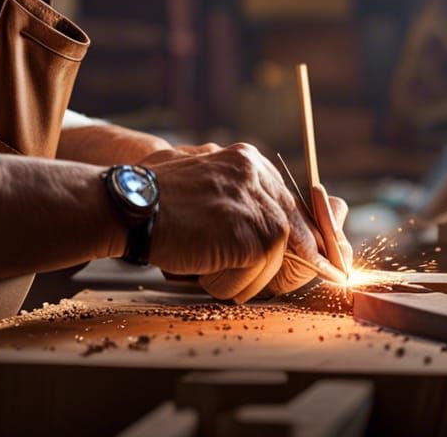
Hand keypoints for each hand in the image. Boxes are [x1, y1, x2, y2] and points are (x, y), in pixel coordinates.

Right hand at [143, 143, 348, 302]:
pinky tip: (199, 264)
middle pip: (294, 238)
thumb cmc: (156, 201)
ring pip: (273, 264)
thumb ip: (246, 201)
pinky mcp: (254, 233)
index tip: (318, 267)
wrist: (128, 205)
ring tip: (202, 257)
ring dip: (238, 276)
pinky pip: (253, 280)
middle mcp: (259, 175)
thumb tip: (316, 217)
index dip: (298, 245)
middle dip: (279, 266)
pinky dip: (226, 284)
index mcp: (249, 161)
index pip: (291, 209)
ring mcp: (258, 203)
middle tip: (250, 273)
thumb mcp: (206, 188)